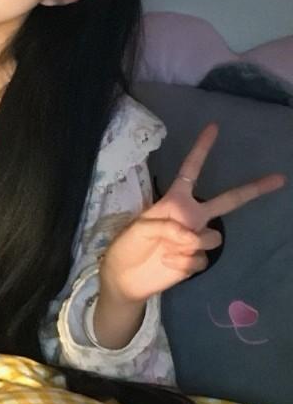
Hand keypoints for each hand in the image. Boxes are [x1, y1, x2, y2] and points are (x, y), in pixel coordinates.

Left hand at [101, 123, 285, 305]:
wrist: (125, 277)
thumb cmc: (128, 245)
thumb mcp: (140, 228)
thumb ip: (168, 226)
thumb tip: (192, 237)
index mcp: (175, 201)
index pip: (190, 171)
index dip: (201, 150)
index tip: (213, 127)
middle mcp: (191, 216)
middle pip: (228, 201)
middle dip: (254, 189)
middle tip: (279, 178)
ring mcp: (196, 238)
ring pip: (212, 237)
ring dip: (188, 245)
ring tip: (166, 249)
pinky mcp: (197, 260)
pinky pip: (201, 259)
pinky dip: (183, 263)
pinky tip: (167, 263)